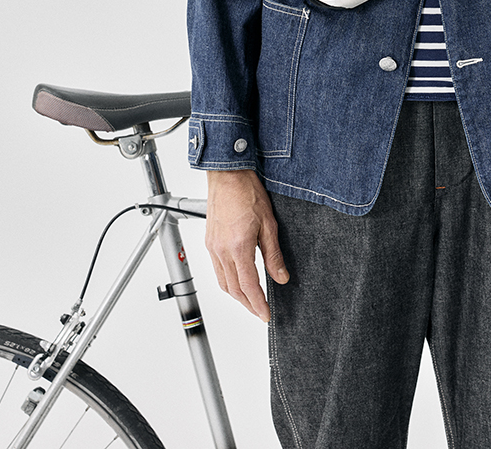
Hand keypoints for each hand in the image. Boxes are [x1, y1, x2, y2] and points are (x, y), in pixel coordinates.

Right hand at [205, 169, 288, 321]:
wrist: (228, 175)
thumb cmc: (247, 192)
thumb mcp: (269, 223)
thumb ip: (273, 254)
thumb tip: (281, 277)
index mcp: (238, 247)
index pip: (248, 286)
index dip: (258, 304)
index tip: (266, 315)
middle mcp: (221, 250)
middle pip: (233, 289)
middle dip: (248, 305)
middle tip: (261, 312)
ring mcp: (212, 247)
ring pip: (223, 282)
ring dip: (236, 296)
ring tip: (251, 301)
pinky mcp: (209, 242)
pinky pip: (217, 270)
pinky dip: (227, 281)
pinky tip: (237, 280)